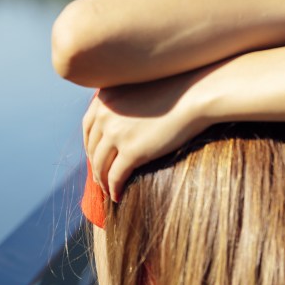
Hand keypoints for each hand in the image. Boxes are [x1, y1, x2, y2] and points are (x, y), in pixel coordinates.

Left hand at [82, 68, 213, 201]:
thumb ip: (125, 101)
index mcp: (105, 98)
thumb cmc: (177, 89)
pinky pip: (115, 176)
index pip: (88, 126)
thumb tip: (120, 122)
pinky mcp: (132, 151)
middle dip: (95, 165)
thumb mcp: (141, 87)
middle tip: (100, 177)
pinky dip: (114, 189)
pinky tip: (118, 196)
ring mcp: (116, 133)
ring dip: (103, 181)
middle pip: (92, 147)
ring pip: (101, 165)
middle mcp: (105, 114)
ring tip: (109, 190)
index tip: (95, 155)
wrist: (197, 95)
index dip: (90, 144)